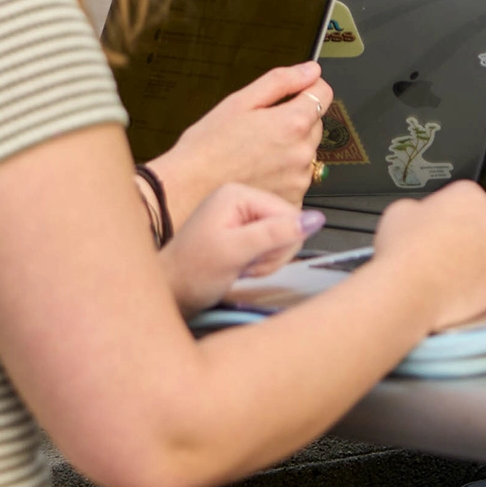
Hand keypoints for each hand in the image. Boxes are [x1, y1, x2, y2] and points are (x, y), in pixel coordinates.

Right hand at [146, 62, 330, 221]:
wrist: (191, 188)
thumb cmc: (209, 146)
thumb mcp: (241, 101)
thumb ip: (281, 81)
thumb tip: (309, 70)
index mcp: (292, 123)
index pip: (324, 93)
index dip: (309, 86)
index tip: (297, 89)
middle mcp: (301, 153)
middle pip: (316, 123)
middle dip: (297, 118)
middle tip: (262, 125)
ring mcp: (298, 180)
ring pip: (307, 152)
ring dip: (292, 148)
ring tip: (257, 151)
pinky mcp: (292, 200)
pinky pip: (298, 179)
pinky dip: (285, 173)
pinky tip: (260, 171)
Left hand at [159, 183, 323, 318]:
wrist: (171, 292)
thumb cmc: (192, 272)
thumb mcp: (236, 252)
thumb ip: (276, 234)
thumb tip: (314, 219)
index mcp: (238, 194)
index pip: (289, 213)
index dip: (282, 242)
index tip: (258, 258)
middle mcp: (241, 200)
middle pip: (288, 226)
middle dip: (272, 254)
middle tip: (247, 264)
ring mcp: (242, 217)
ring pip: (282, 240)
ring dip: (267, 262)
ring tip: (242, 267)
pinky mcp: (243, 233)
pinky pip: (271, 248)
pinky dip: (262, 264)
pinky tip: (243, 268)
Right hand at [370, 180, 485, 333]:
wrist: (409, 292)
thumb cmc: (405, 251)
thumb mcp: (401, 210)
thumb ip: (421, 207)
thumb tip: (422, 216)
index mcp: (469, 196)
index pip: (464, 194)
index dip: (447, 207)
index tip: (437, 218)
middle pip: (483, 219)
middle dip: (467, 228)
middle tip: (442, 241)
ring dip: (474, 253)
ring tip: (445, 265)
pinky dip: (476, 279)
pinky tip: (452, 283)